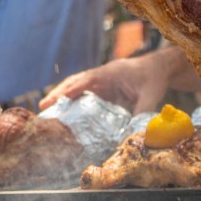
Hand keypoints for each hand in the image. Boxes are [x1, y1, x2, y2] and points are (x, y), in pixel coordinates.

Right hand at [39, 56, 169, 113]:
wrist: (158, 68)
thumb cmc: (153, 78)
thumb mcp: (151, 95)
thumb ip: (142, 111)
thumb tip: (133, 132)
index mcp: (109, 73)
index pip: (87, 80)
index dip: (72, 89)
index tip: (59, 99)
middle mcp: (100, 76)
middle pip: (74, 83)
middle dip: (57, 94)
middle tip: (42, 107)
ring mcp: (98, 83)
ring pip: (74, 89)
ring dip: (60, 98)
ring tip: (46, 112)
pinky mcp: (100, 90)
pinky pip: (83, 96)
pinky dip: (71, 104)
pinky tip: (64, 117)